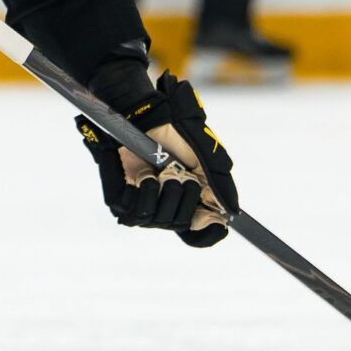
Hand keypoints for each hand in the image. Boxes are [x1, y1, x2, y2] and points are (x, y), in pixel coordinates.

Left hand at [77, 72, 235, 246]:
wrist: (142, 115)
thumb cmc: (173, 132)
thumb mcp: (205, 154)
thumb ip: (219, 184)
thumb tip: (231, 212)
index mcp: (186, 201)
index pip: (198, 235)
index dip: (208, 233)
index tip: (217, 221)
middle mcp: (163, 208)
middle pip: (181, 225)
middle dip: (188, 196)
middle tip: (182, 173)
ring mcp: (141, 206)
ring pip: (161, 220)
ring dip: (168, 191)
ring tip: (163, 170)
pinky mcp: (119, 200)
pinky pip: (136, 211)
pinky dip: (146, 189)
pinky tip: (145, 172)